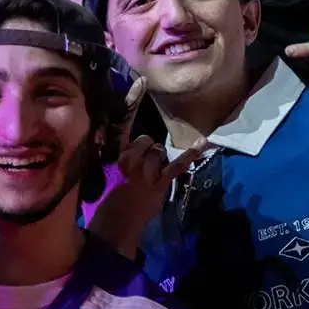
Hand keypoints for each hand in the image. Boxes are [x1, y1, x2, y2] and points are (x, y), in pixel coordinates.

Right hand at [86, 77, 206, 257]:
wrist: (114, 227)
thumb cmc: (106, 199)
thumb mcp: (104, 170)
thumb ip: (118, 154)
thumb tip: (135, 143)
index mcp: (112, 153)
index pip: (122, 122)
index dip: (132, 101)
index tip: (141, 82)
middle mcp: (127, 158)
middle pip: (146, 140)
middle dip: (147, 150)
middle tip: (138, 170)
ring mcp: (144, 171)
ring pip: (158, 151)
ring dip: (158, 161)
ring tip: (148, 178)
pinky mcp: (158, 183)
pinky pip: (176, 165)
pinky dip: (190, 154)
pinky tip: (203, 143)